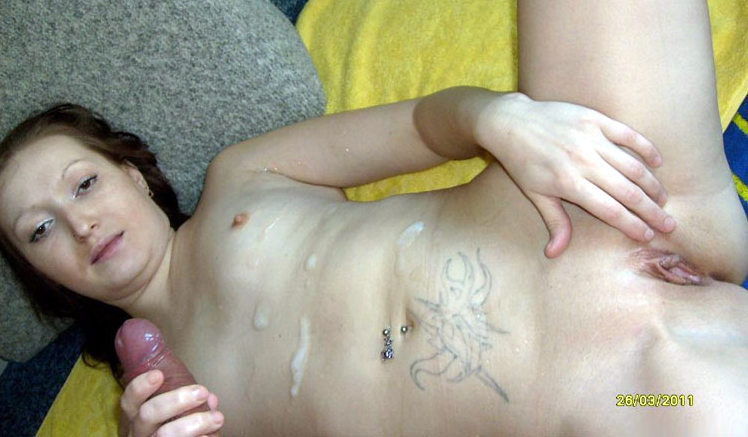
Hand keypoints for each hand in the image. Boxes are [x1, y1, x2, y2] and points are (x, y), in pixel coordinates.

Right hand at [119, 370, 223, 436]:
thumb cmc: (171, 428)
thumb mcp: (171, 413)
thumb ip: (187, 402)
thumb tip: (210, 398)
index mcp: (136, 416)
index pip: (129, 400)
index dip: (141, 386)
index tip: (159, 374)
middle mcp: (139, 432)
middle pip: (148, 414)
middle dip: (176, 400)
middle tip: (202, 392)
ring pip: (165, 435)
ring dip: (195, 423)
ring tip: (217, 417)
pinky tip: (209, 436)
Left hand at [476, 93, 673, 256]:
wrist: (511, 122)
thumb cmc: (523, 163)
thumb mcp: (535, 194)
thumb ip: (554, 222)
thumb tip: (555, 253)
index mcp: (568, 183)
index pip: (609, 210)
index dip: (631, 225)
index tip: (648, 236)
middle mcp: (582, 161)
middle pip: (627, 191)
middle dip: (651, 211)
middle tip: (668, 224)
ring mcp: (590, 138)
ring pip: (632, 165)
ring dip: (652, 184)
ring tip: (663, 199)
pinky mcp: (595, 119)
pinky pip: (628, 135)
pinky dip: (646, 148)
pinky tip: (658, 163)